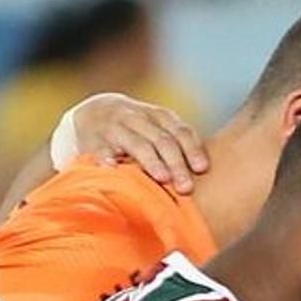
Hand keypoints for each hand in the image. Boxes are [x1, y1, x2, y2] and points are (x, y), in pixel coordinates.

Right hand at [60, 93, 210, 188]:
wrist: (93, 113)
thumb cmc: (137, 129)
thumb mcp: (157, 128)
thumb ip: (178, 142)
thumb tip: (207, 172)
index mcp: (158, 116)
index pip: (179, 131)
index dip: (192, 149)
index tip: (202, 169)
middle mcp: (138, 118)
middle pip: (162, 140)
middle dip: (176, 164)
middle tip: (186, 187)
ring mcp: (115, 128)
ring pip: (137, 144)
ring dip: (151, 163)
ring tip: (162, 179)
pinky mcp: (94, 141)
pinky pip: (102, 151)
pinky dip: (109, 160)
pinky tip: (116, 171)